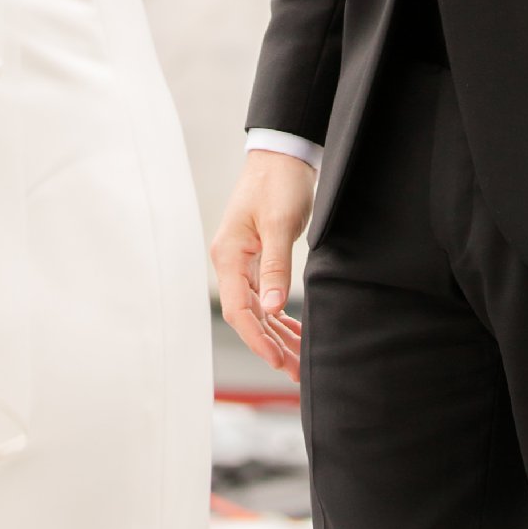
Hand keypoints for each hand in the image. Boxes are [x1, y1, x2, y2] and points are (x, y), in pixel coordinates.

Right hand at [211, 151, 313, 379]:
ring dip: (277, 336)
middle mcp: (232, 263)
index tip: (277, 361)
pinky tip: (294, 333)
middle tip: (296, 373)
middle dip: (271, 346)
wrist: (282, 155)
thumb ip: (274, 267)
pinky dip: (279, 317)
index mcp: (229, 255)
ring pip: (258, 311)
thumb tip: (273, 310)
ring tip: (298, 363)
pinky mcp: (258, 259)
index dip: (257, 339)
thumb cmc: (278, 183)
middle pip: (249, 316)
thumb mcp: (278, 223)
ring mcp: (244, 262)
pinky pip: (266, 298)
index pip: (239, 310)